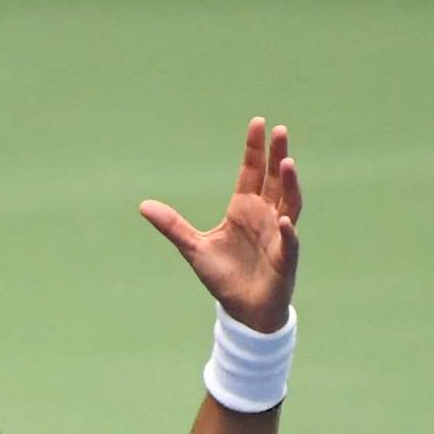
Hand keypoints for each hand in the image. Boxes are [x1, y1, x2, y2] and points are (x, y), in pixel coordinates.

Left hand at [139, 118, 301, 333]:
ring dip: (289, 185)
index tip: (258, 122)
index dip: (254, 149)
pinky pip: (288, 242)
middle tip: (279, 131)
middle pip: (274, 180)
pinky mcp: (284, 259)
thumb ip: (172, 225)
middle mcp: (264, 216)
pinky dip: (287, 232)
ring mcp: (277, 236)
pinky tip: (283, 220)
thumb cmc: (223, 276)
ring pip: (288, 204)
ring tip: (287, 164)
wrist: (242, 310)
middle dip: (277, 156)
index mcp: (243, 209)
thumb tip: (143, 205)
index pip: (251, 172)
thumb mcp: (193, 248)